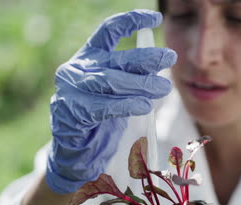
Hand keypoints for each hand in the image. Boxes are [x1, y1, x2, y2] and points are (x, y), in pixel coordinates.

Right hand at [45, 10, 176, 193]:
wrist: (77, 151)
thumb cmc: (101, 119)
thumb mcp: (119, 93)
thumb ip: (132, 78)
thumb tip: (161, 68)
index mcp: (89, 57)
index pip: (109, 30)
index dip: (132, 20)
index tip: (156, 18)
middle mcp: (77, 69)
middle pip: (116, 59)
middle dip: (146, 58)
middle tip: (170, 58)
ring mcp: (70, 90)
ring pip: (110, 81)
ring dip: (140, 84)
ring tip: (163, 88)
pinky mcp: (70, 113)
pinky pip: (102, 106)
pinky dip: (125, 105)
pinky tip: (143, 106)